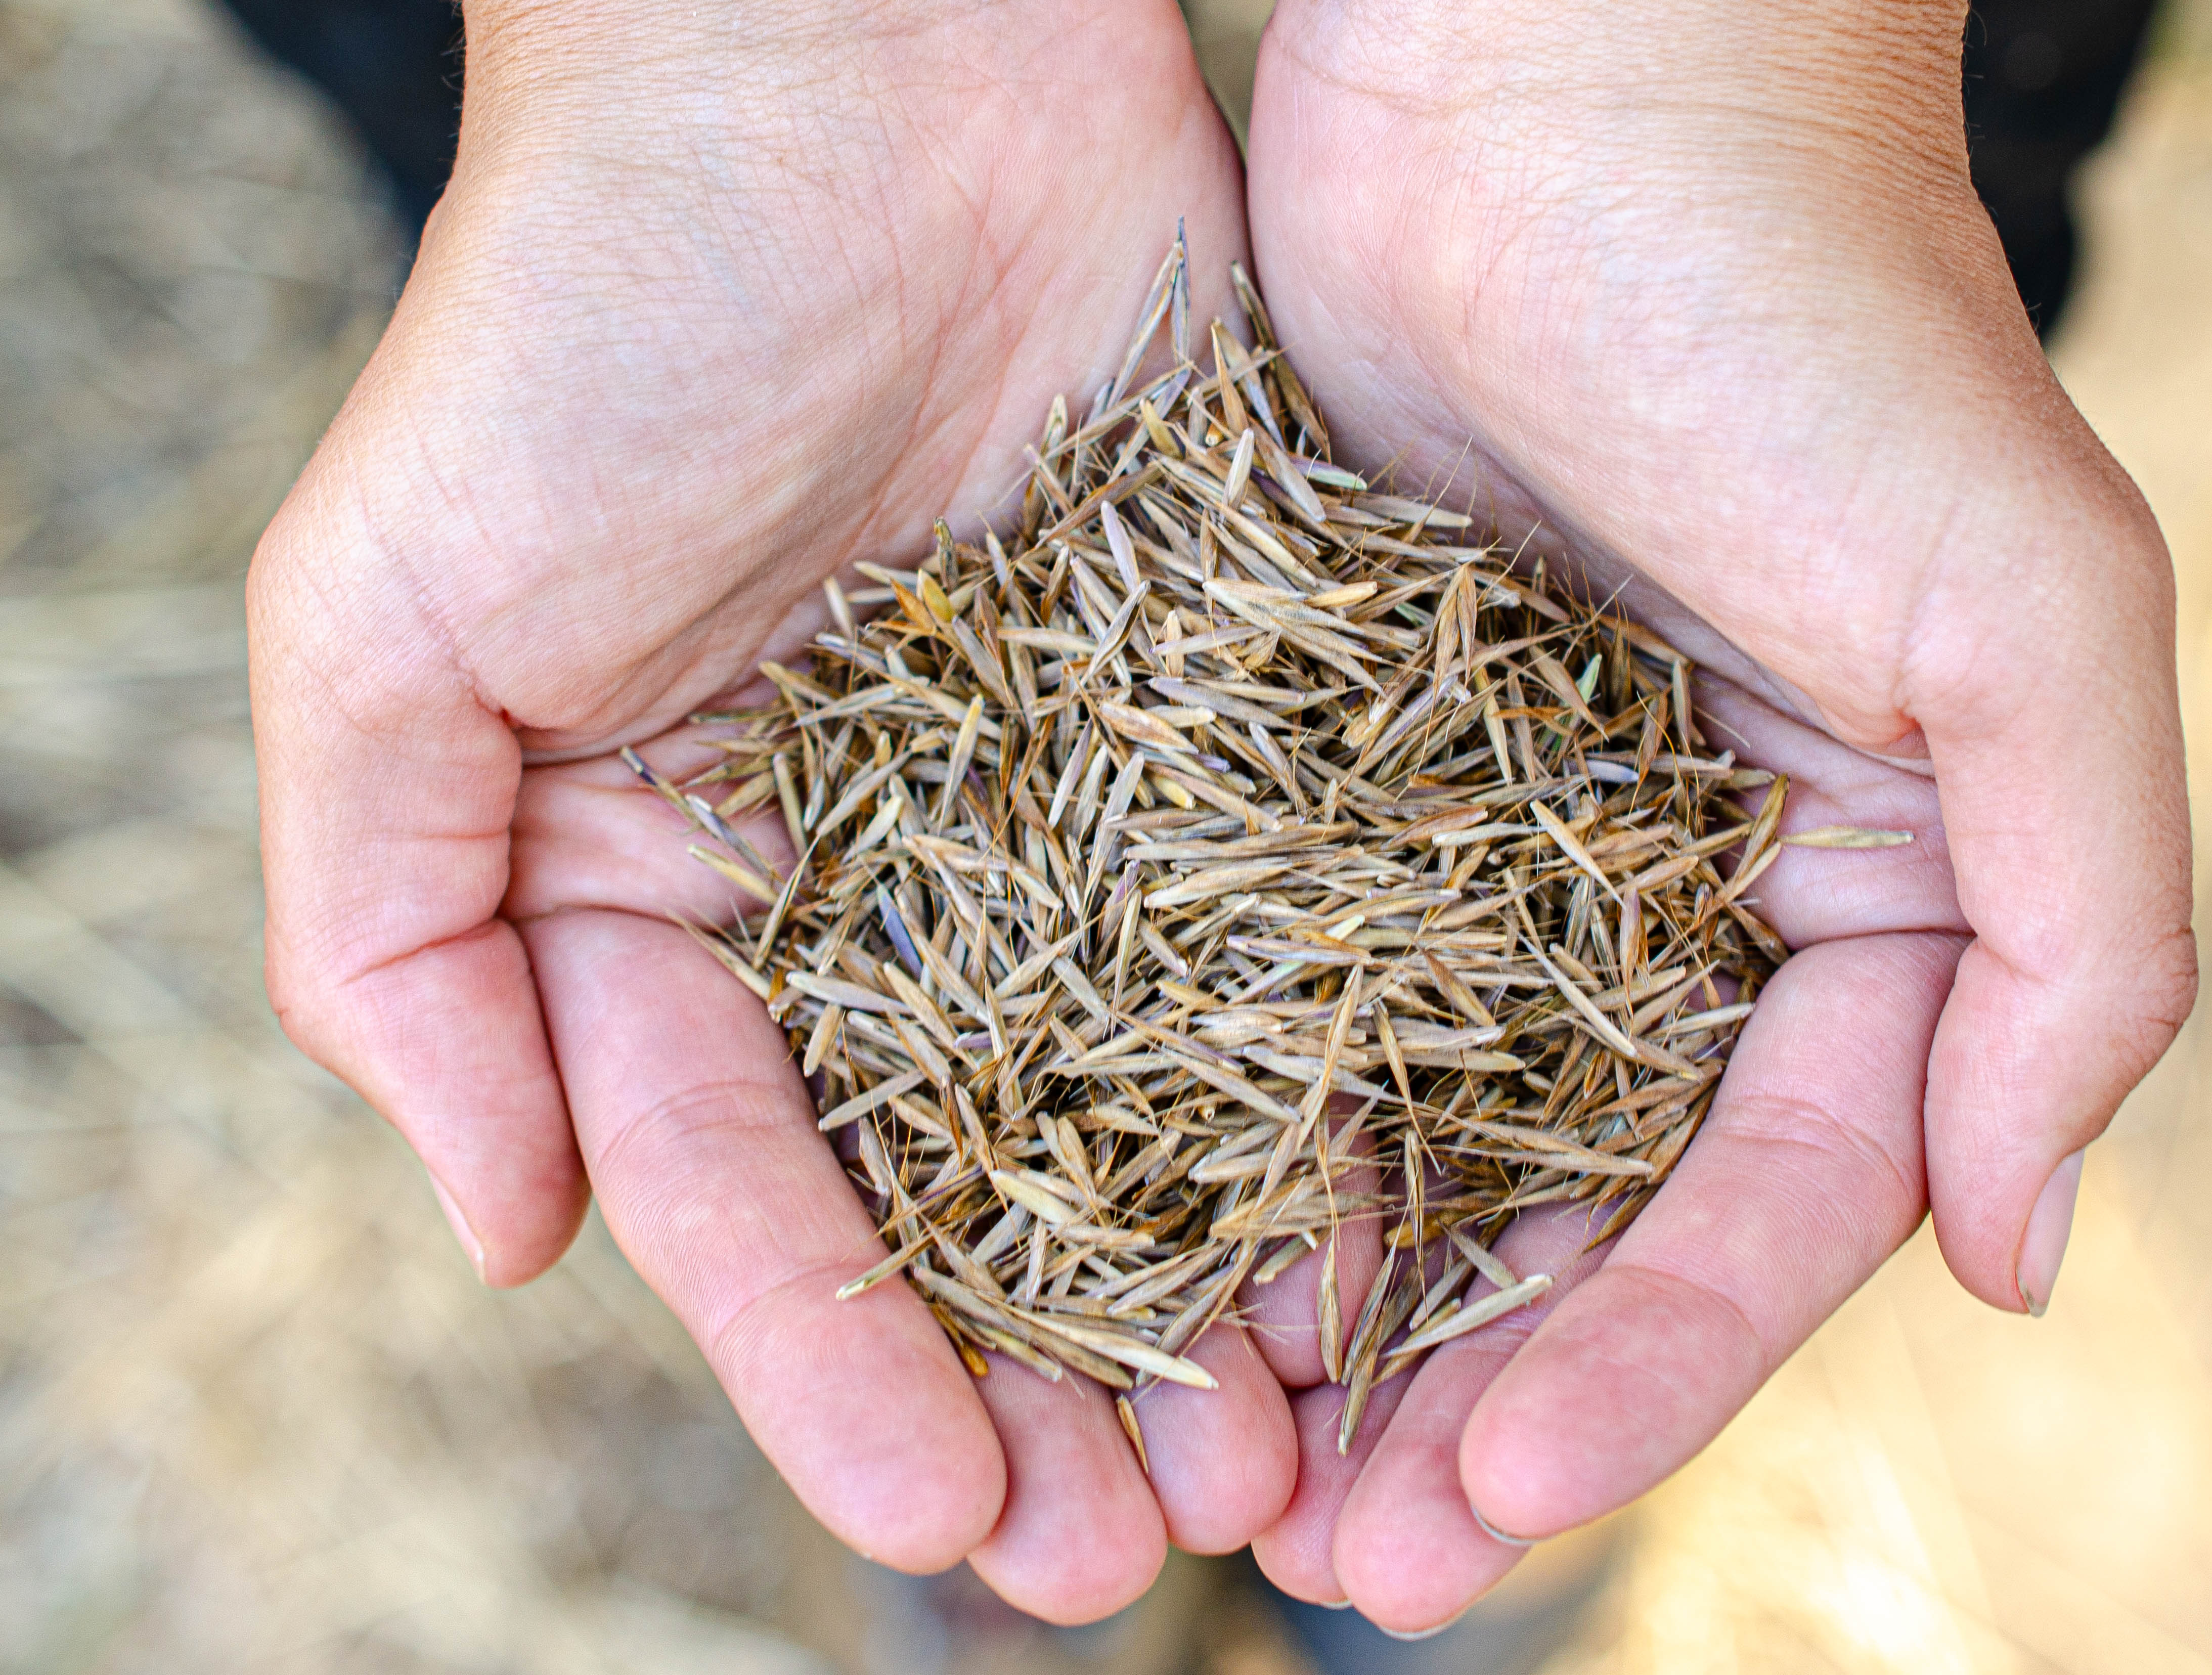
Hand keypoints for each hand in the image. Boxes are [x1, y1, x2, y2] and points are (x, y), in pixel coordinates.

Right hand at [247, 0, 1286, 1618]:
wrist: (850, 66)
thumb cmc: (583, 312)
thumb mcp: (387, 620)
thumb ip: (389, 933)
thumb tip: (506, 1238)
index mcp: (668, 900)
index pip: (752, 1188)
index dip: (837, 1365)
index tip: (946, 1517)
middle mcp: (872, 889)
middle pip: (962, 1194)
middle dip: (1043, 1385)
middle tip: (1143, 1563)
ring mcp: (1060, 816)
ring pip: (1142, 1108)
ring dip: (1207, 1298)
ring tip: (1290, 1471)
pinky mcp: (1215, 722)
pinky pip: (1280, 942)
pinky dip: (1331, 1094)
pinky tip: (1395, 1241)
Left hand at [1239, 0, 2196, 1630]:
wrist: (1567, 82)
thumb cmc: (1821, 319)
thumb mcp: (2036, 623)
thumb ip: (2080, 942)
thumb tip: (2020, 1257)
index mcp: (1866, 897)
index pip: (1768, 1203)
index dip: (1646, 1374)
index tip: (1490, 1513)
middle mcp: (1682, 894)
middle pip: (1586, 1213)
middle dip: (1479, 1400)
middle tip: (1340, 1573)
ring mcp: (1497, 842)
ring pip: (1424, 1135)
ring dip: (1341, 1319)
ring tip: (1231, 1493)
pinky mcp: (1330, 762)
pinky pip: (1282, 989)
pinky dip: (1232, 1132)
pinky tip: (1147, 1266)